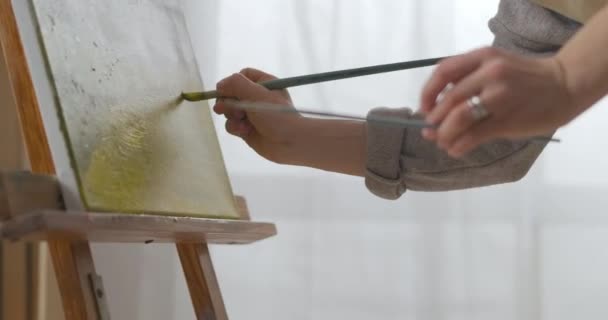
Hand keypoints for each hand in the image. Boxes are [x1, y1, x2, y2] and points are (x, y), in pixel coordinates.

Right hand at [213, 68, 300, 161]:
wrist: (290, 143)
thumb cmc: (277, 115)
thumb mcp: (256, 94)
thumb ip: (236, 85)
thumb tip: (219, 85)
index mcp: (265, 84)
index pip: (242, 76)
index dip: (232, 83)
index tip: (226, 91)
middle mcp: (258, 97)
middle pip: (231, 93)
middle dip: (227, 101)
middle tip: (225, 108)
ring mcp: (252, 114)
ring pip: (229, 110)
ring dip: (231, 115)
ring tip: (241, 120)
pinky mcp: (247, 129)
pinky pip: (232, 124)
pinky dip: (235, 127)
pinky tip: (244, 131)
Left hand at [419, 47, 580, 157]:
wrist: (564, 84)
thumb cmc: (523, 77)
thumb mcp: (495, 64)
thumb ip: (466, 80)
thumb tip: (431, 110)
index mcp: (483, 56)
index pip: (443, 71)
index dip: (427, 93)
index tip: (424, 108)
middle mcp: (491, 73)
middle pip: (449, 99)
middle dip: (434, 119)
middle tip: (431, 131)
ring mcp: (501, 97)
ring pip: (458, 118)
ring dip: (444, 134)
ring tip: (442, 142)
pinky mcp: (508, 120)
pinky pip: (474, 135)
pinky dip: (459, 145)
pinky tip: (455, 150)